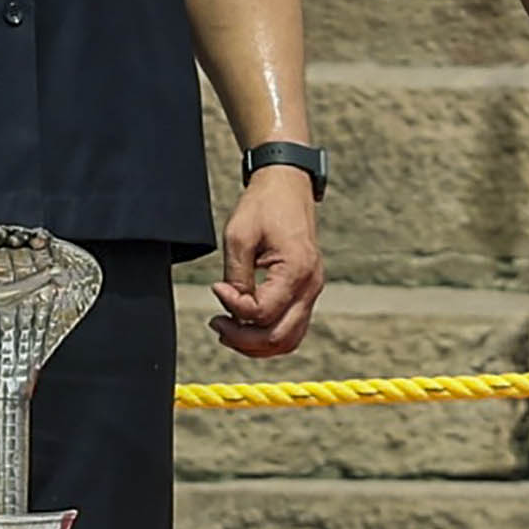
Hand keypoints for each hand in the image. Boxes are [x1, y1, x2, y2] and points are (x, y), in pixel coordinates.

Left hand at [214, 164, 321, 359]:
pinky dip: (268, 335)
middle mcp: (311, 285)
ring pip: (288, 340)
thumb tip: (232, 309)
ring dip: (256, 344)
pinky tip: (245, 326)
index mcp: (297, 270)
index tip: (216, 288)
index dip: (234, 309)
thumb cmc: (263, 205)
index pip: (263, 313)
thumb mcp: (239, 237)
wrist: (287, 184)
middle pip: (278, 337)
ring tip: (228, 330)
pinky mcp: (307, 291)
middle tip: (216, 324)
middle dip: (243, 339)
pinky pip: (291, 327)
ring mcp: (312, 290)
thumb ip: (236, 278)